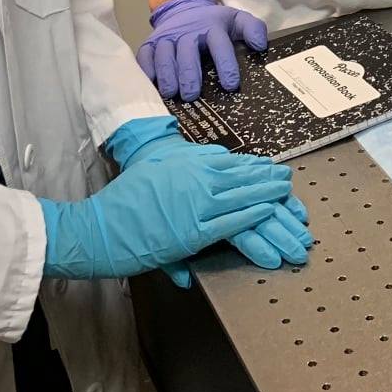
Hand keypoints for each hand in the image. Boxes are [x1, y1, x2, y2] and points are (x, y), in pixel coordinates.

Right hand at [101, 118, 312, 280]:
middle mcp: (197, 179)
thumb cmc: (126, 196)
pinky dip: (252, 216)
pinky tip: (268, 211)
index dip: (255, 166)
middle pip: (243, 178)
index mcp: (189, 163)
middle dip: (269, 180)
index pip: (232, 163)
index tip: (271, 167)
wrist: (102, 226)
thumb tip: (218, 158)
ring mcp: (197, 206)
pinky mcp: (193, 233)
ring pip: (243, 198)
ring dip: (269, 196)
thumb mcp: (159, 166)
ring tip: (288, 195)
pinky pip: (231, 223)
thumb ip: (190, 162)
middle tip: (288, 180)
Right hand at [139, 0, 267, 99]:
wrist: (184, 9)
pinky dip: (146, 70)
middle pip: (188, 52)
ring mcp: (167, 37)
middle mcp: (188, 31)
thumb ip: (253, 28)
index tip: (230, 85)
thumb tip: (261, 45)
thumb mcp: (236, 20)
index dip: (225, 64)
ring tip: (171, 94)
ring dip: (168, 74)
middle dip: (189, 74)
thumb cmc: (213, 23)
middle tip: (192, 95)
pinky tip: (150, 85)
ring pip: (165, 55)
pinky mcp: (150, 44)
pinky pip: (144, 57)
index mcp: (212, 26)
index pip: (219, 44)